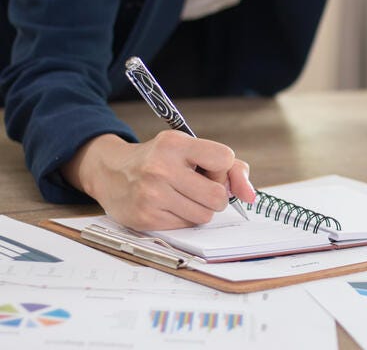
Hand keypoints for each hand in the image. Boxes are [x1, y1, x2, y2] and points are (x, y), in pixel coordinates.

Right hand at [62, 131, 256, 229]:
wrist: (112, 172)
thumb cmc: (161, 160)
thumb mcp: (191, 150)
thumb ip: (231, 168)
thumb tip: (250, 196)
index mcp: (175, 144)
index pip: (225, 158)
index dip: (223, 169)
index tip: (210, 168)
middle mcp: (161, 168)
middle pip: (218, 195)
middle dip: (215, 195)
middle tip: (197, 186)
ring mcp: (151, 195)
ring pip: (204, 215)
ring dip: (200, 209)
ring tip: (182, 196)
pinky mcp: (146, 218)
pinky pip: (186, 227)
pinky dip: (183, 219)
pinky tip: (168, 206)